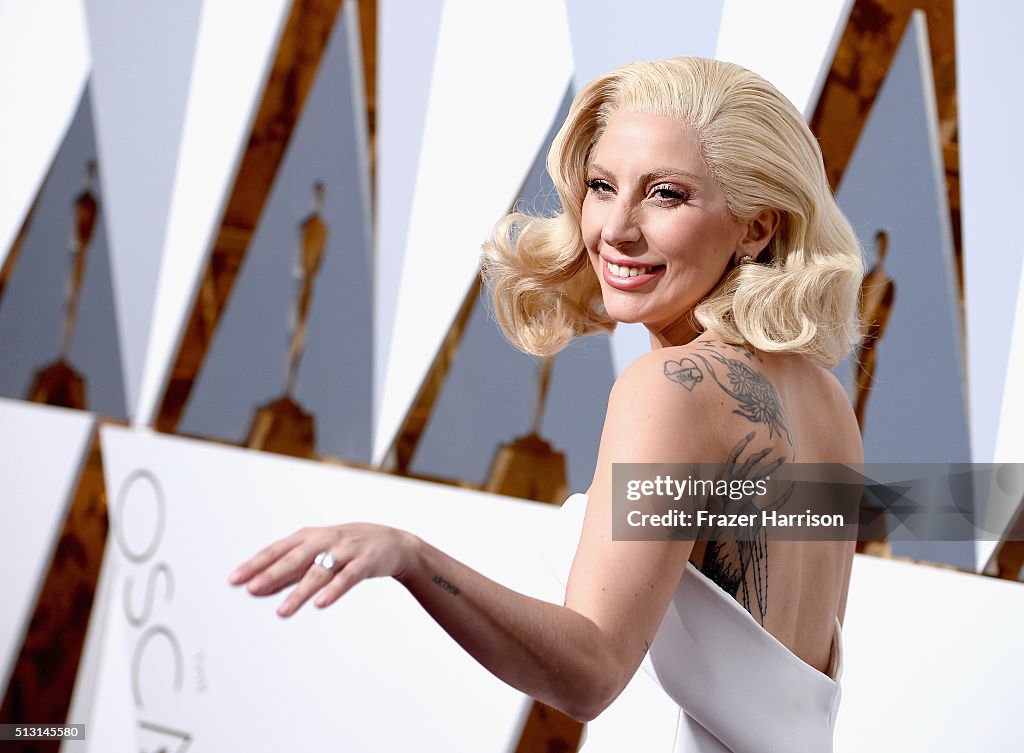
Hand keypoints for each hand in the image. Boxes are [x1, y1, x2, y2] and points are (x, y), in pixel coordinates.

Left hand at [229, 523, 416, 616]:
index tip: (234, 580)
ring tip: (282, 612)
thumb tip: (255, 587)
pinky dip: (334, 590)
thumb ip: (289, 571)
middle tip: (251, 590)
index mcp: (309, 536)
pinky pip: (348, 578)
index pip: (277, 550)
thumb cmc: (348, 548)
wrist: (394, 542)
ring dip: (300, 592)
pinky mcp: (366, 561)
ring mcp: (347, 550)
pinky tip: (320, 604)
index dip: (256, 564)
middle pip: (295, 558)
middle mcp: (325, 540)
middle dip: (272, 574)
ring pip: (320, 571)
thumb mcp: (317, 554)